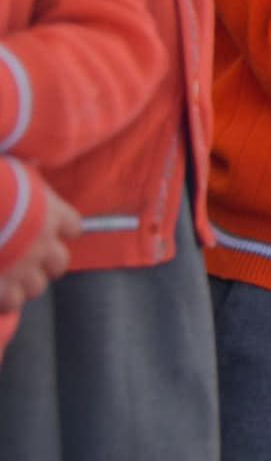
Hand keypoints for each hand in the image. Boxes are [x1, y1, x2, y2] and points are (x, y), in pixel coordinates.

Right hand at [0, 184, 78, 314]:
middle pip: (60, 263)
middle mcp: (44, 245)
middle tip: (30, 259)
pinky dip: (5, 298)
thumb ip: (30, 174)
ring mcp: (23, 268)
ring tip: (10, 277)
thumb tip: (36, 159)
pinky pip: (12, 302)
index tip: (53, 229)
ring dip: (26, 283)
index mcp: (53, 215)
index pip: (74, 227)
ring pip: (37, 287)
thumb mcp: (18, 171)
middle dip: (47, 263)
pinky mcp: (1, 286)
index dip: (63, 230)